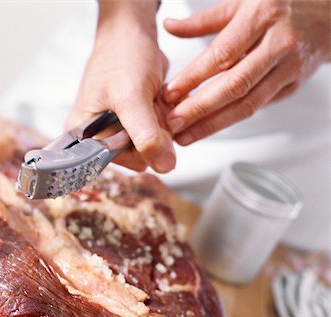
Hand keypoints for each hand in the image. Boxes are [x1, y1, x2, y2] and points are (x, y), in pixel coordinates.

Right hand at [66, 1, 175, 172]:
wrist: (132, 32)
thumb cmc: (121, 56)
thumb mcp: (131, 97)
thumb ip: (146, 135)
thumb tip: (163, 166)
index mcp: (84, 137)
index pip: (117, 162)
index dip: (138, 149)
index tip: (146, 124)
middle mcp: (98, 137)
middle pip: (136, 156)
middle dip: (153, 133)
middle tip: (150, 105)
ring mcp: (118, 130)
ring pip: (151, 145)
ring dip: (162, 124)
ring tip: (153, 99)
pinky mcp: (134, 124)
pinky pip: (157, 134)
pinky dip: (165, 119)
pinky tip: (159, 100)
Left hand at [163, 0, 330, 145]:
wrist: (329, 12)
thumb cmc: (280, 4)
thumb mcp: (242, 2)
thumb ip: (204, 20)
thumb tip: (169, 27)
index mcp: (262, 16)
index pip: (222, 55)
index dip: (193, 78)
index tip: (169, 95)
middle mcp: (279, 44)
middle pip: (234, 86)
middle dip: (199, 110)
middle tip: (173, 124)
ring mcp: (288, 68)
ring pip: (247, 104)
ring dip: (212, 124)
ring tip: (185, 136)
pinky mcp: (291, 86)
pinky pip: (257, 107)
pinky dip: (229, 120)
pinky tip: (207, 128)